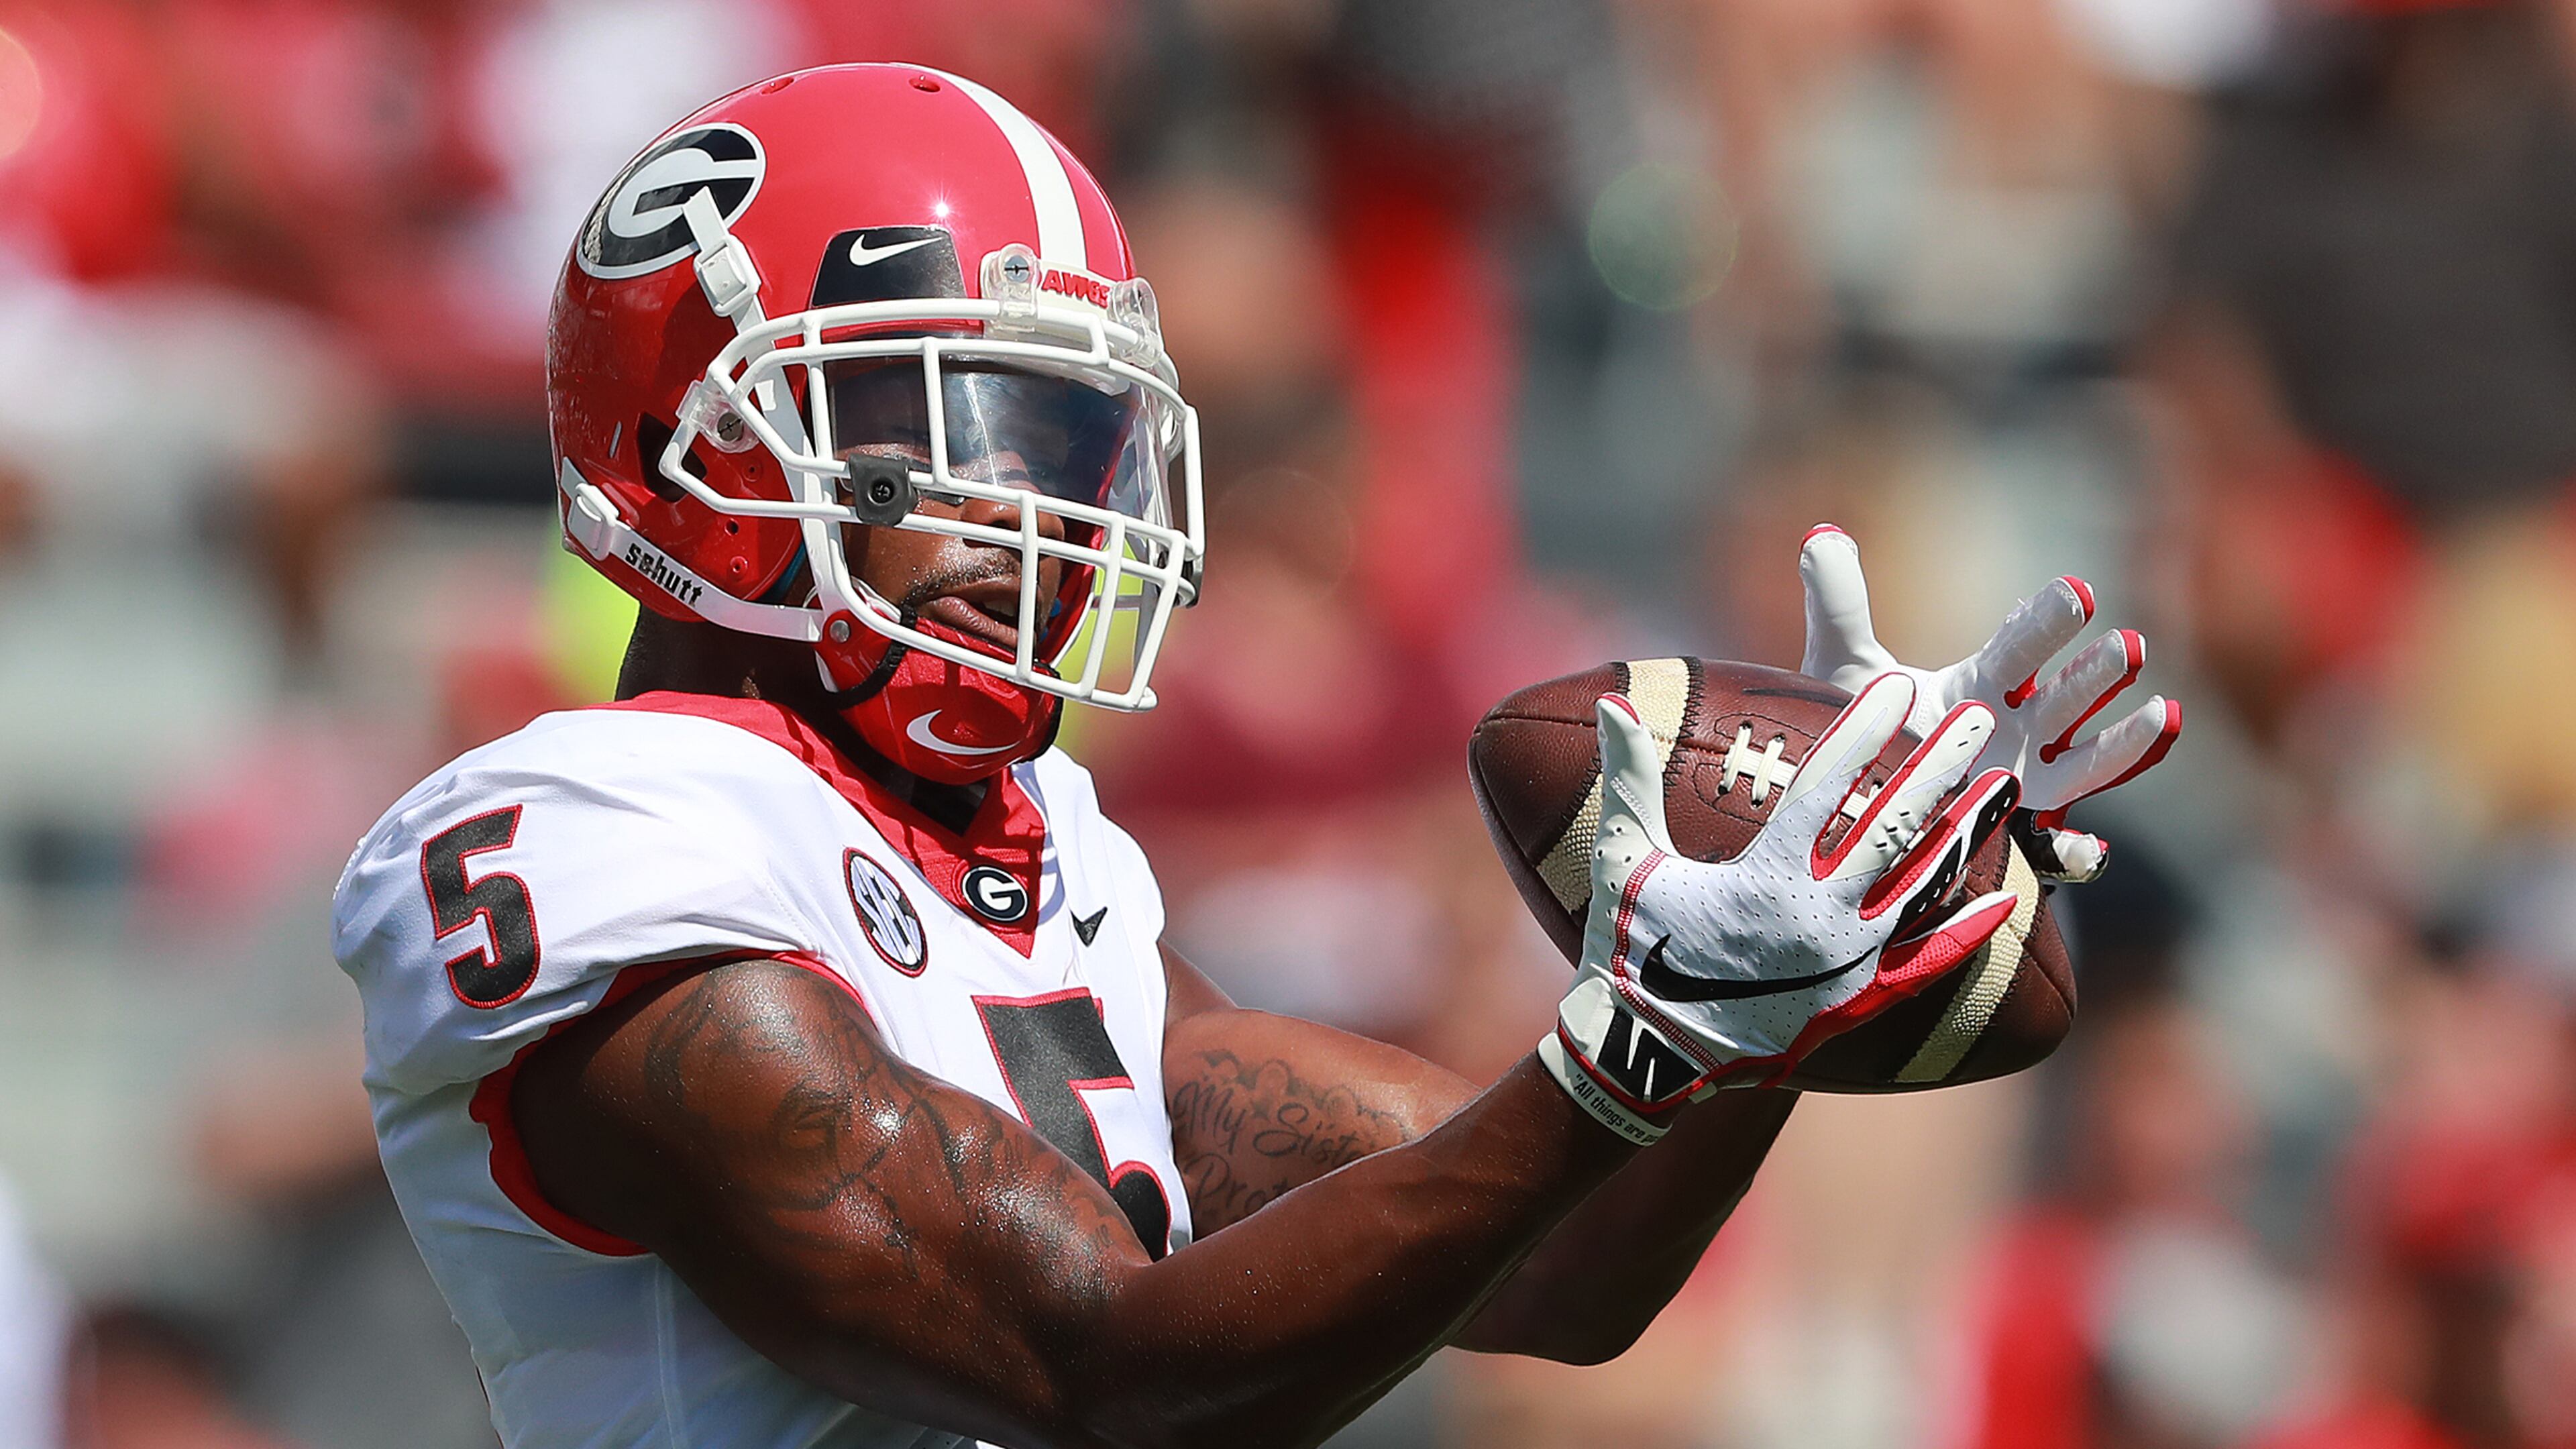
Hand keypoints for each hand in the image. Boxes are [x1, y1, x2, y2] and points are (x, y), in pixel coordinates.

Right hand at [1537, 674, 2023, 1143]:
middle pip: (1893, 828)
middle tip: (1977, 720)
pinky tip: (2005, 900)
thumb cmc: (1627, 947)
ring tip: (2004, 786)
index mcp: (1762, 877)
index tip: (1899, 686)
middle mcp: (1816, 916)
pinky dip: (1965, 932)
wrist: (1645, 1054)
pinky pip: (1925, 964)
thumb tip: (1614, 702)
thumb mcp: (1621, 859)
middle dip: (1939, 768)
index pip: (1826, 789)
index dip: (1864, 733)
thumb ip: (1628, 779)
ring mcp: (1844, 961)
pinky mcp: (1856, 1000)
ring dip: (1966, 833)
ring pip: (1922, 887)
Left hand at [1798, 524, 2180, 882]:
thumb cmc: (1853, 730)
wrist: (1838, 810)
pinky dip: (2078, 851)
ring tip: (2162, 716)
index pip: (2021, 645)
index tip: (2075, 594)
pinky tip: (2092, 848)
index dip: (2046, 622)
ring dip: (2122, 744)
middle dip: (2096, 675)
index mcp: (1984, 684)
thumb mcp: (1841, 669)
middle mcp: (2017, 730)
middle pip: (2064, 698)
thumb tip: (1821, 536)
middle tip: (2129, 646)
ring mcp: (2022, 785)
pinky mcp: (2012, 840)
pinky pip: (2056, 851)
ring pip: (2082, 764)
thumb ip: (1839, 606)